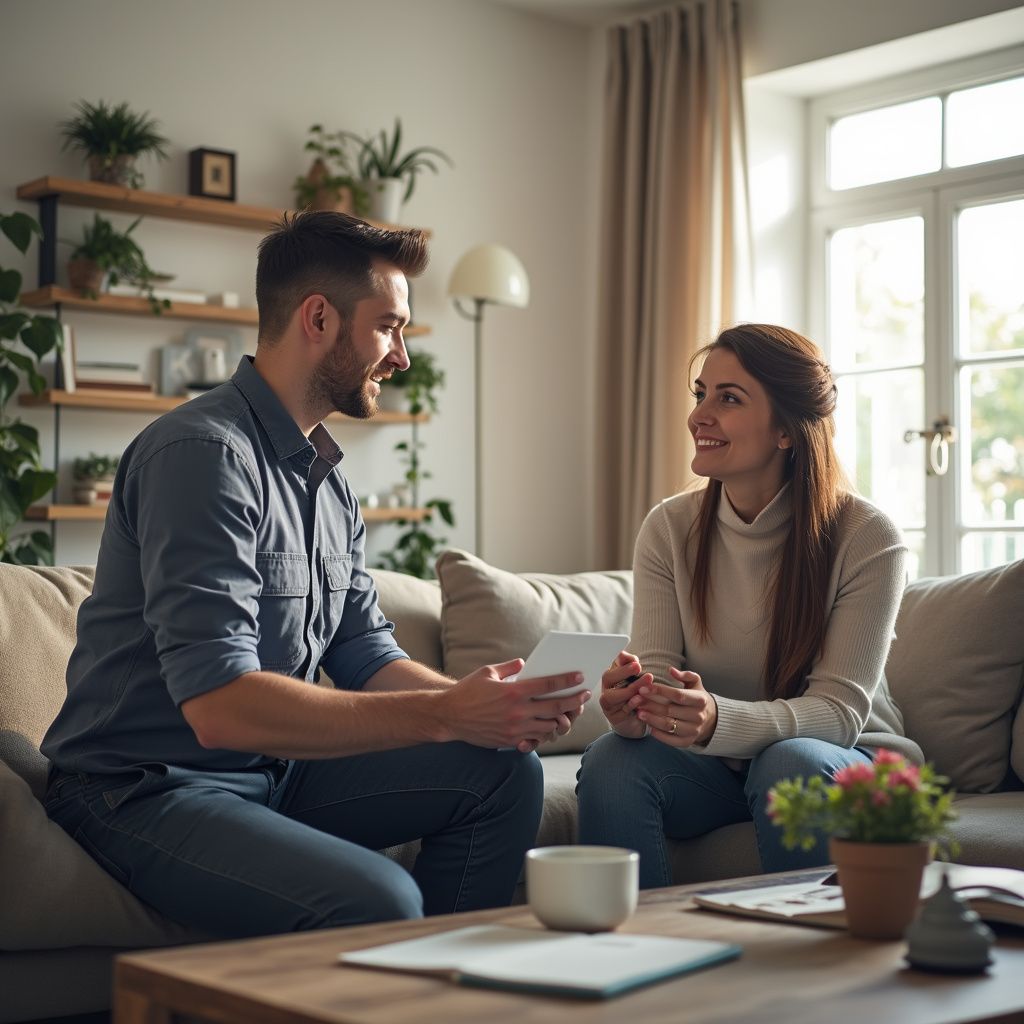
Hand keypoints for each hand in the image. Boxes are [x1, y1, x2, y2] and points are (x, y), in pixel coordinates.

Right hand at [441, 659, 590, 750]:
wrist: (449, 717)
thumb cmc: (467, 691)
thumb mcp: (487, 672)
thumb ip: (509, 667)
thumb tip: (525, 664)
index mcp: (513, 691)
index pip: (547, 684)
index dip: (566, 681)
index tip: (580, 677)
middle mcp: (517, 711)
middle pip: (554, 707)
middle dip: (573, 701)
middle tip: (585, 696)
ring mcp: (515, 728)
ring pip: (549, 726)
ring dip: (562, 719)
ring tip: (569, 713)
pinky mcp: (510, 741)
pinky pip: (535, 739)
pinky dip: (545, 733)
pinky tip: (550, 726)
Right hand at [598, 651, 652, 738]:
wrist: (637, 719)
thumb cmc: (635, 694)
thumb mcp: (635, 677)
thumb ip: (630, 664)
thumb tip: (623, 654)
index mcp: (611, 675)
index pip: (612, 664)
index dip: (621, 662)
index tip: (635, 661)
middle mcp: (606, 688)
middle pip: (608, 677)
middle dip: (623, 671)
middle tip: (638, 667)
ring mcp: (608, 703)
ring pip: (613, 695)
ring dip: (630, 688)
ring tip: (645, 682)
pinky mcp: (614, 717)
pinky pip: (621, 710)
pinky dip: (630, 704)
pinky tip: (639, 699)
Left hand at [634, 668, 717, 746]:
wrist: (710, 719)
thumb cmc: (696, 698)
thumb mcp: (695, 683)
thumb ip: (685, 675)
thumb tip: (671, 670)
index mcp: (700, 700)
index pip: (677, 695)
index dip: (659, 691)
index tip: (643, 688)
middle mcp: (698, 716)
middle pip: (670, 711)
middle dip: (651, 705)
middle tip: (636, 700)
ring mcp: (694, 730)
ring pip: (668, 725)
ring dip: (651, 719)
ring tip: (638, 713)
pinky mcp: (688, 742)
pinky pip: (671, 740)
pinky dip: (658, 734)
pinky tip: (648, 726)